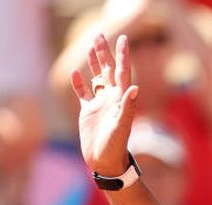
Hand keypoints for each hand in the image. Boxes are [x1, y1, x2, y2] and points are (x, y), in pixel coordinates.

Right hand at [70, 35, 140, 176]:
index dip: (122, 55)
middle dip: (105, 53)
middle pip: (109, 70)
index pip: (123, 72)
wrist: (105, 162)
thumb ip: (128, 107)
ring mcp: (100, 104)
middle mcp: (112, 98)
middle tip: (99, 35)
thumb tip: (134, 87)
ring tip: (90, 46)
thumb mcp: (122, 126)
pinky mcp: (88, 112)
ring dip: (94, 63)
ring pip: (97, 78)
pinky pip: (83, 93)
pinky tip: (76, 72)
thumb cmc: (116, 146)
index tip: (122, 39)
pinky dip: (80, 83)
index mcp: (121, 99)